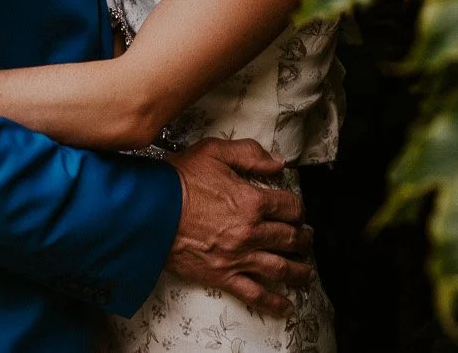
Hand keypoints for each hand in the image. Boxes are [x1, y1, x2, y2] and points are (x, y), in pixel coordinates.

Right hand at [164, 138, 313, 316]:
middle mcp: (251, 232)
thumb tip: (278, 162)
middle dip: (303, 240)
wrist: (150, 211)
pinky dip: (273, 301)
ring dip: (298, 272)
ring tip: (305, 272)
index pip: (291, 207)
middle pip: (290, 239)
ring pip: (280, 268)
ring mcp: (238, 257)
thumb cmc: (179, 180)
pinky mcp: (223, 276)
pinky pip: (254, 293)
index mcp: (252, 201)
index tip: (297, 212)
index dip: (298, 209)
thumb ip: (250, 154)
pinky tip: (285, 305)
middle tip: (307, 240)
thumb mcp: (215, 152)